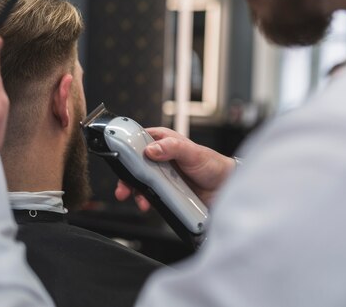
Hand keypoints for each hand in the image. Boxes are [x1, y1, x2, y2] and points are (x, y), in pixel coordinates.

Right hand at [115, 127, 235, 206]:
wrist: (226, 189)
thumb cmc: (213, 165)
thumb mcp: (193, 152)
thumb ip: (173, 147)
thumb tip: (151, 149)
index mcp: (164, 142)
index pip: (139, 140)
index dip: (127, 147)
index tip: (120, 157)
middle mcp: (160, 157)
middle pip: (135, 164)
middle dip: (127, 176)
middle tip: (123, 186)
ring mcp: (162, 175)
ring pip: (140, 181)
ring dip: (135, 191)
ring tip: (139, 200)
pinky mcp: (165, 190)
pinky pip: (150, 194)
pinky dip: (146, 200)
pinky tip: (148, 204)